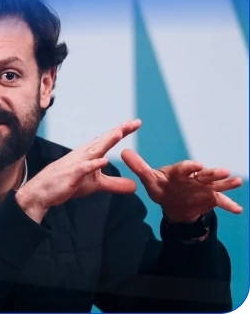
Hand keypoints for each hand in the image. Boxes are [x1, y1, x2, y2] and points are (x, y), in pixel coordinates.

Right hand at [15, 119, 141, 221]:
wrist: (45, 190)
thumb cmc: (70, 183)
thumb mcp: (97, 184)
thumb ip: (115, 183)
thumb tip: (135, 186)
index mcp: (91, 153)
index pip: (109, 139)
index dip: (123, 131)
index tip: (136, 123)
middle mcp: (85, 153)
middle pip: (105, 140)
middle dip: (119, 130)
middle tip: (134, 122)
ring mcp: (78, 163)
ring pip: (95, 150)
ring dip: (107, 141)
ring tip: (120, 133)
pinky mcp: (72, 175)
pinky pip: (83, 168)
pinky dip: (93, 164)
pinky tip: (103, 161)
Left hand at [121, 149, 242, 222]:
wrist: (172, 203)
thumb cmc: (162, 187)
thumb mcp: (149, 180)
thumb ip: (139, 167)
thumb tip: (123, 152)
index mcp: (179, 172)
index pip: (184, 168)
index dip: (190, 167)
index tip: (195, 165)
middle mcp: (194, 177)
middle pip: (204, 173)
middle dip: (213, 172)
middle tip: (223, 171)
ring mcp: (203, 187)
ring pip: (215, 184)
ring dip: (225, 182)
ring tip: (236, 181)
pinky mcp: (209, 198)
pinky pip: (220, 201)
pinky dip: (229, 204)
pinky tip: (238, 210)